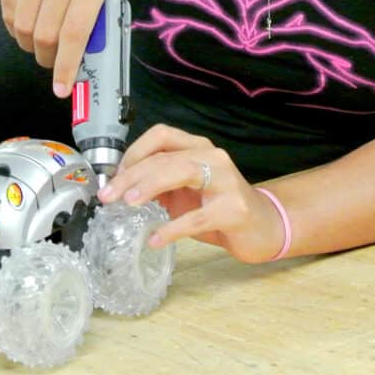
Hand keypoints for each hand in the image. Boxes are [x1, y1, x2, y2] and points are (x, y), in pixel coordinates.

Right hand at [0, 0, 111, 95]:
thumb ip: (95, 14)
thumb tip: (87, 57)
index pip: (76, 34)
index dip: (66, 66)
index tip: (61, 88)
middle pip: (46, 37)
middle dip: (48, 59)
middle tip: (51, 62)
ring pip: (24, 30)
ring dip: (31, 46)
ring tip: (40, 40)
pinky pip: (9, 16)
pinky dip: (17, 30)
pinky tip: (27, 22)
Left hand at [97, 126, 285, 262]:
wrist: (264, 225)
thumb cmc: (220, 206)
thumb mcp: (185, 191)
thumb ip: (158, 185)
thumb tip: (119, 188)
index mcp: (199, 148)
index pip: (161, 135)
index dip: (133, 153)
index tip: (114, 178)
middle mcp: (213, 157)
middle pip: (165, 156)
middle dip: (131, 175)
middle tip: (109, 197)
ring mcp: (226, 181)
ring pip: (182, 171)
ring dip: (150, 185)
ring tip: (130, 204)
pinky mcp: (234, 209)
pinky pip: (197, 218)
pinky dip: (172, 229)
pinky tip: (156, 239)